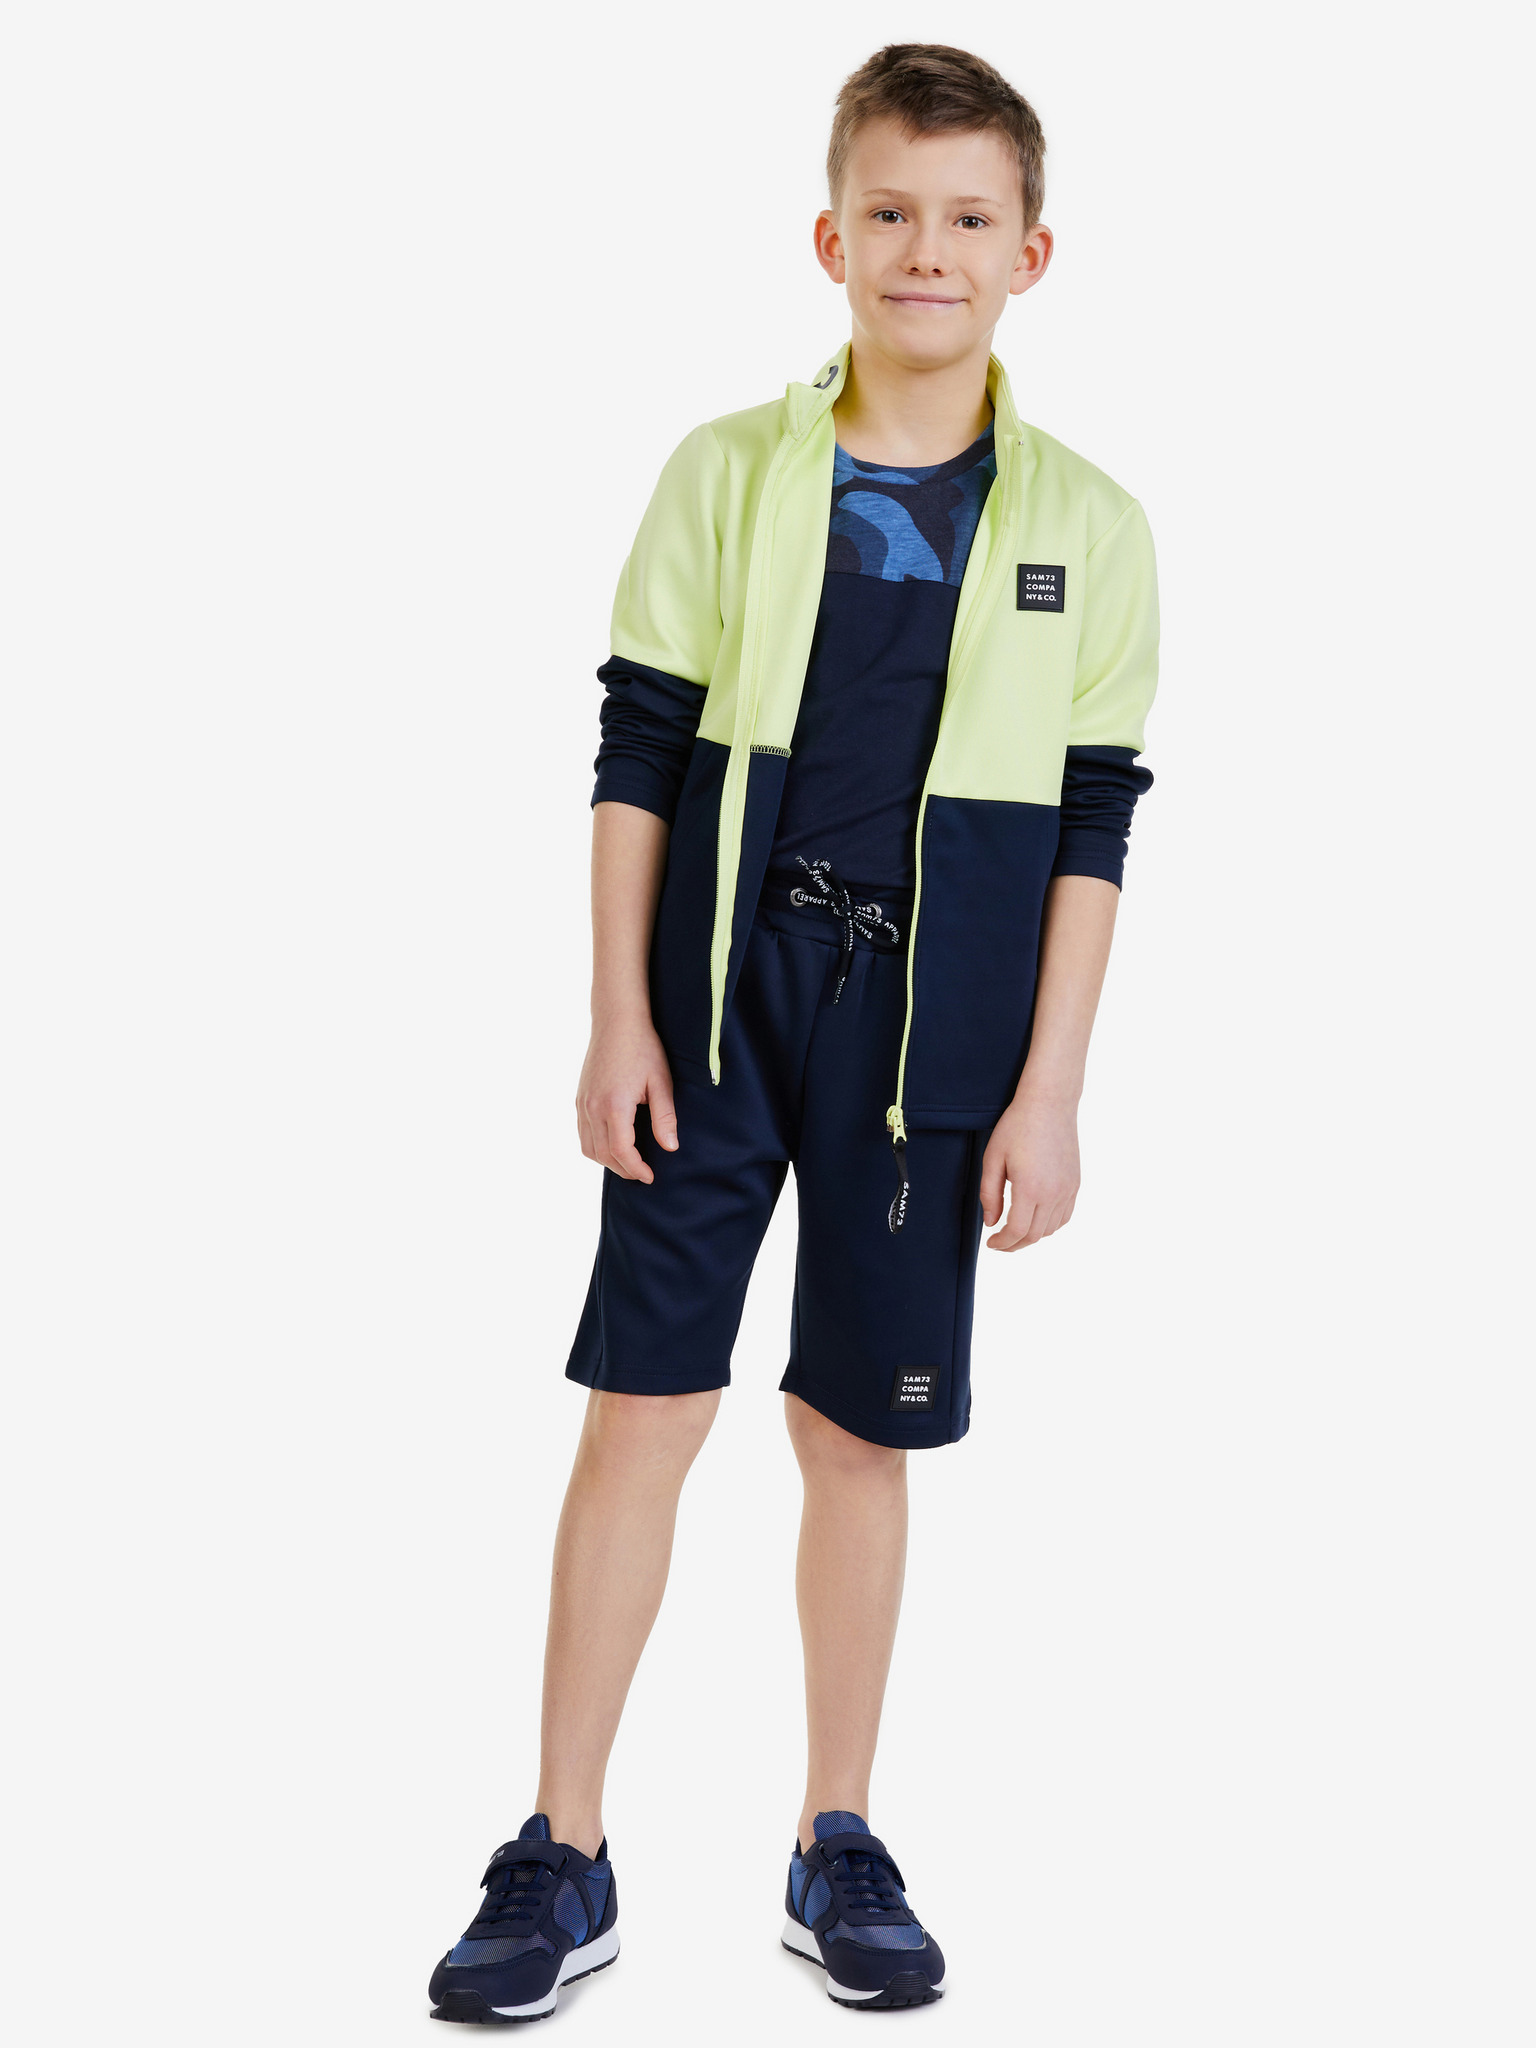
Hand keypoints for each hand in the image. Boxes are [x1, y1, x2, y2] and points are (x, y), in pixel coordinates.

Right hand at [576, 1010, 677, 1182]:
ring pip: (589, 1148)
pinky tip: (613, 1145)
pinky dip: (596, 1147)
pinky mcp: (579, 1099)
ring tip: (629, 1163)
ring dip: (608, 1161)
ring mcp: (582, 1103)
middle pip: (603, 1155)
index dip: (636, 1169)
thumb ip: (665, 1117)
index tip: (650, 1177)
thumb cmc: (644, 1048)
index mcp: (614, 1105)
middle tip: (643, 1174)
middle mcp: (593, 1107)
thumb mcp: (661, 1082)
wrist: (617, 1022)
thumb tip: (670, 1147)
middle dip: (624, 1169)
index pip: (621, 1152)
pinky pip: (583, 1134)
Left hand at [979, 1086, 1079, 1250]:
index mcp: (1030, 1188)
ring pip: (1051, 1229)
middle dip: (1015, 1244)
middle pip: (1035, 1235)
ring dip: (1032, 1236)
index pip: (1017, 1231)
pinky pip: (1065, 1216)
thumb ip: (989, 1194)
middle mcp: (1053, 1193)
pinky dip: (1050, 1225)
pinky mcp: (1075, 1183)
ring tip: (1015, 1231)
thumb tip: (991, 1223)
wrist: (1049, 1104)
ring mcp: (1068, 1189)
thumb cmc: (1017, 1127)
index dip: (1002, 1243)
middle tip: (1000, 1243)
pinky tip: (1036, 1220)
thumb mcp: (993, 1158)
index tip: (991, 1243)